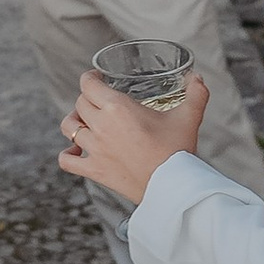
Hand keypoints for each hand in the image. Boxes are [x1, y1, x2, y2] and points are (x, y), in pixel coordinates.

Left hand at [60, 68, 206, 207]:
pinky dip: (68, 154)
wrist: (173, 187)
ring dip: (74, 121)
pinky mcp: (94, 170)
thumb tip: (197, 77)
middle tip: (99, 100)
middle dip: (88, 98)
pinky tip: (76, 151)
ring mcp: (95, 149)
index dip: (90, 77)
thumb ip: (196, 93)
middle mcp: (101, 125)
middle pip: (80, 103)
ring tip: (84, 122)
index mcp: (118, 107)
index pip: (88, 84)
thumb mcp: (189, 117)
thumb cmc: (178, 150)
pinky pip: (67, 161)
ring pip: (69, 127)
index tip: (97, 78)